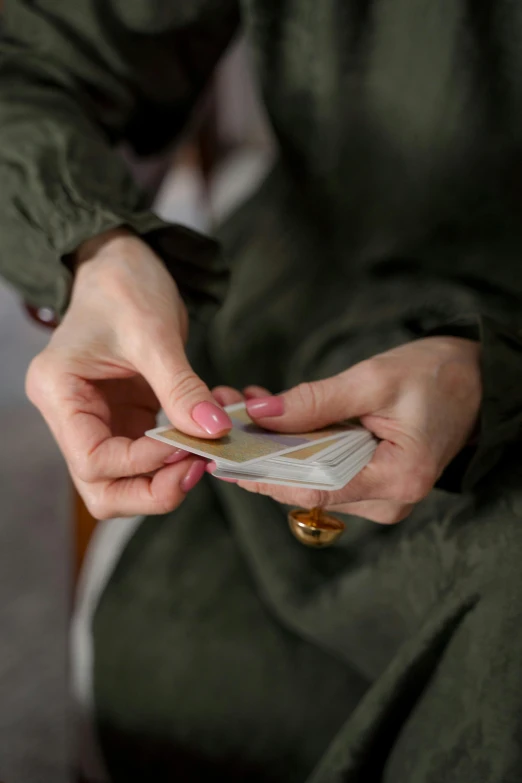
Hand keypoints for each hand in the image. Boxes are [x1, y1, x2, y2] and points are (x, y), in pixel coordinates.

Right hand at [26, 228, 231, 518]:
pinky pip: (147, 456)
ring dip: (164, 480)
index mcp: (59, 393)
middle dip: (150, 490)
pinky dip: (175, 457)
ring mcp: (98, 420)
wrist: (123, 262)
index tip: (187, 447)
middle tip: (197, 468)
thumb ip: (182, 388)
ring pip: (123, 481)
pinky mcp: (125, 417)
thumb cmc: (124, 284)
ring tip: (204, 456)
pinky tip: (204, 441)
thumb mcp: (153, 334)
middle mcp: (72, 416)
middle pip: (102, 487)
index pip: (93, 460)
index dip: (142, 464)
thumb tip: (214, 432)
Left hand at [237, 338, 481, 523]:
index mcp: (397, 479)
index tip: (224, 457)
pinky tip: (276, 415)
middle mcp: (387, 501)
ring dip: (277, 445)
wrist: (474, 382)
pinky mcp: (373, 485)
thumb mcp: (373, 380)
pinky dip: (299, 445)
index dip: (264, 475)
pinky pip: (325, 470)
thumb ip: (315, 401)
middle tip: (228, 416)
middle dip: (263, 453)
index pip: (315, 489)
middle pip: (307, 487)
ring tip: (247, 405)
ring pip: (311, 479)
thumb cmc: (436, 377)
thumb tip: (260, 415)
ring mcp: (380, 498)